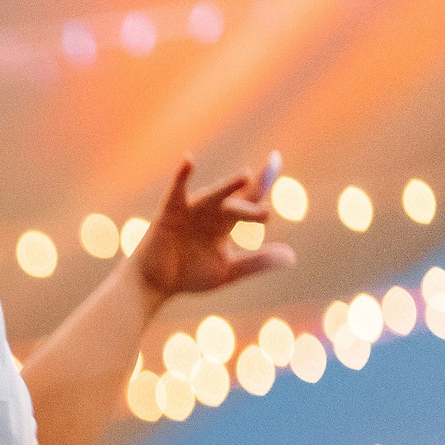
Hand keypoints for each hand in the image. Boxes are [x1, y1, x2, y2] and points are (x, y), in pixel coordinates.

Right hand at [129, 157, 293, 301]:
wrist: (153, 285)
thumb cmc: (188, 276)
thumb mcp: (228, 271)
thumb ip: (257, 262)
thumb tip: (292, 257)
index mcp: (224, 223)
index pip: (249, 199)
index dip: (264, 182)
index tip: (275, 159)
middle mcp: (210, 212)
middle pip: (236, 202)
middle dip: (250, 204)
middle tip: (265, 216)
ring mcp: (190, 211)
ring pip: (213, 196)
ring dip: (228, 187)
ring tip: (246, 176)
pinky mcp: (170, 213)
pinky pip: (176, 191)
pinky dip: (182, 176)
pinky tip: (189, 160)